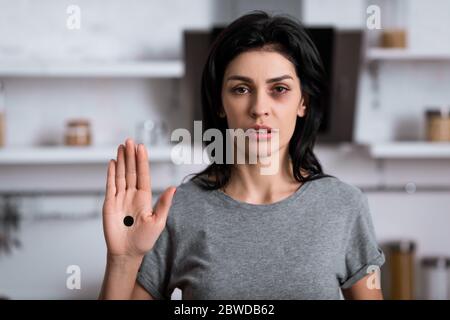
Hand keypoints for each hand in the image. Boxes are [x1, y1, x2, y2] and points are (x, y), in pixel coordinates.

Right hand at [102, 138, 175, 258]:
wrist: (127, 253)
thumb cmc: (144, 240)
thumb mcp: (158, 221)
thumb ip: (164, 204)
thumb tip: (173, 187)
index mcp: (145, 197)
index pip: (143, 174)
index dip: (142, 160)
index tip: (141, 147)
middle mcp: (132, 195)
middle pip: (131, 171)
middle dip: (131, 156)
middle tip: (130, 140)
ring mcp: (120, 198)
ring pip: (121, 175)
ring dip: (121, 161)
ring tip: (121, 147)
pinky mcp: (109, 203)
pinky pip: (110, 185)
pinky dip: (111, 174)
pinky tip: (112, 163)